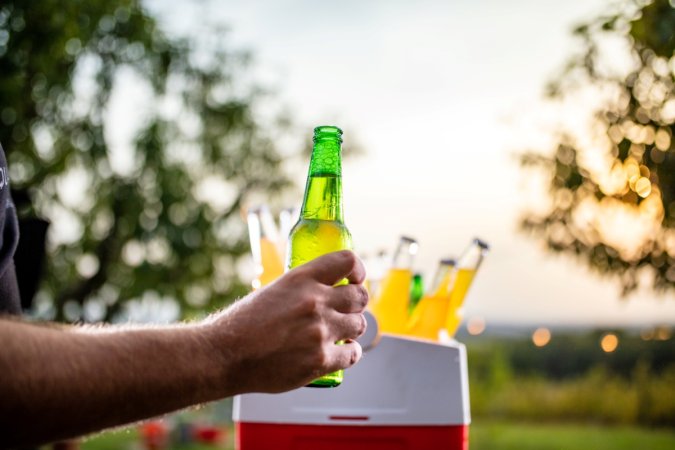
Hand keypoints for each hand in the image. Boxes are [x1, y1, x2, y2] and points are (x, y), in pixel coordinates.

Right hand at [207, 250, 367, 393]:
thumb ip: (301, 288)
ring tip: (341, 332)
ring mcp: (320, 331)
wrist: (225, 355)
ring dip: (353, 329)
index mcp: (302, 278)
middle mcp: (315, 301)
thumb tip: (323, 290)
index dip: (358, 270)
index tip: (356, 279)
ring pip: (359, 325)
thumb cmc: (241, 324)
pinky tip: (342, 352)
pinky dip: (350, 353)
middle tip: (348, 310)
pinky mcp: (320, 359)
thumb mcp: (273, 290)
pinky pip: (353, 354)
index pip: (348, 260)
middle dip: (357, 303)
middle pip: (360, 296)